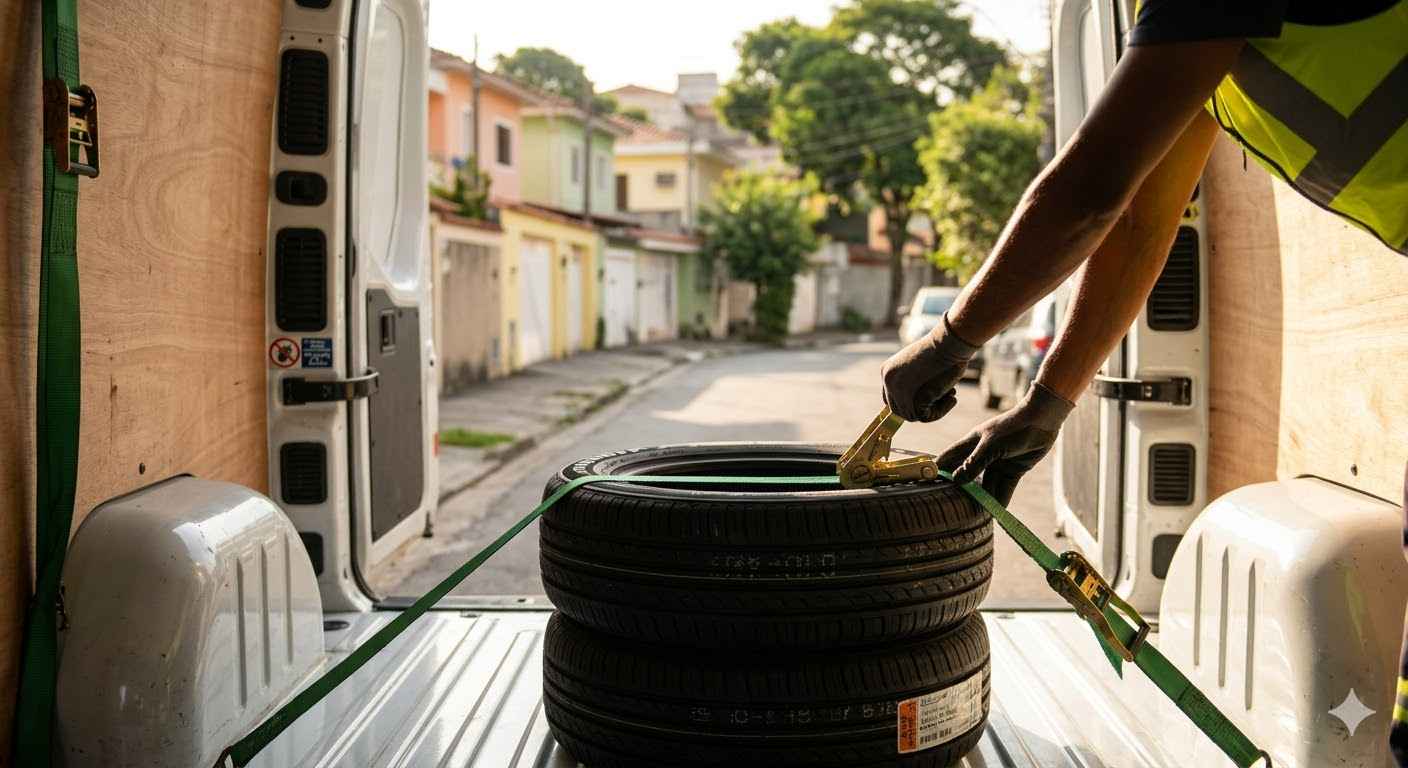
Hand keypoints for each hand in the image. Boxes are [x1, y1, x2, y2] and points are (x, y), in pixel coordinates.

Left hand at [881, 314, 979, 421]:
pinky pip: (923, 417)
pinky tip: (952, 397)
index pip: (891, 397)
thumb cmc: (944, 350)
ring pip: (911, 415)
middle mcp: (888, 380)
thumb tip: (923, 402)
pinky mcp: (908, 397)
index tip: (933, 398)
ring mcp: (896, 388)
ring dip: (934, 409)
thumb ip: (917, 382)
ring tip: (951, 394)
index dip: (910, 402)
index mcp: (887, 370)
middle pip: (897, 409)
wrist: (950, 343)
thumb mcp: (924, 366)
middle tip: (946, 397)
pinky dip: (941, 411)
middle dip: (922, 408)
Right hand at [937, 381, 1074, 505]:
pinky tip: (997, 511)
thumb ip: (975, 463)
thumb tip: (958, 481)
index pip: (949, 458)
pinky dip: (1001, 498)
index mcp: (971, 443)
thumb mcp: (990, 445)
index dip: (939, 470)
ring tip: (975, 514)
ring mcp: (997, 462)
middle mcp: (981, 454)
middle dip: (961, 489)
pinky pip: (1004, 486)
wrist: (1042, 420)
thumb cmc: (1012, 427)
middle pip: (967, 475)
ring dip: (983, 498)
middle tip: (952, 507)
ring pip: (986, 484)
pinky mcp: (1013, 469)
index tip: (928, 484)